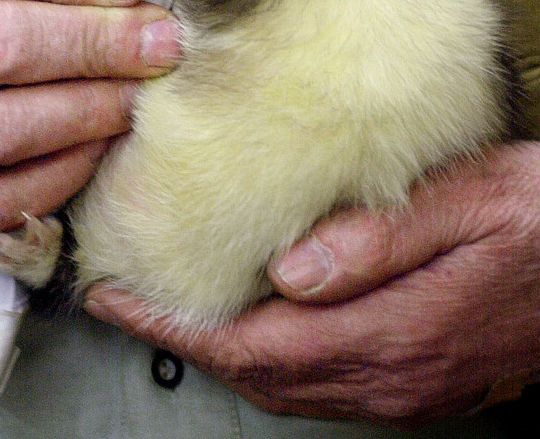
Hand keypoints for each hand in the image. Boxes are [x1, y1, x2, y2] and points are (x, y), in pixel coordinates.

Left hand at [85, 141, 539, 425]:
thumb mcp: (473, 202)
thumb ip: (383, 239)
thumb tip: (289, 270)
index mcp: (396, 331)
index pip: (255, 343)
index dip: (175, 324)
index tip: (117, 296)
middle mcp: (392, 375)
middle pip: (258, 374)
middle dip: (181, 338)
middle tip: (125, 294)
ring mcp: (405, 388)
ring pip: (285, 385)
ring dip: (221, 350)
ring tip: (171, 303)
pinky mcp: (416, 380)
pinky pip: (319, 382)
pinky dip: (268, 357)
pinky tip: (255, 320)